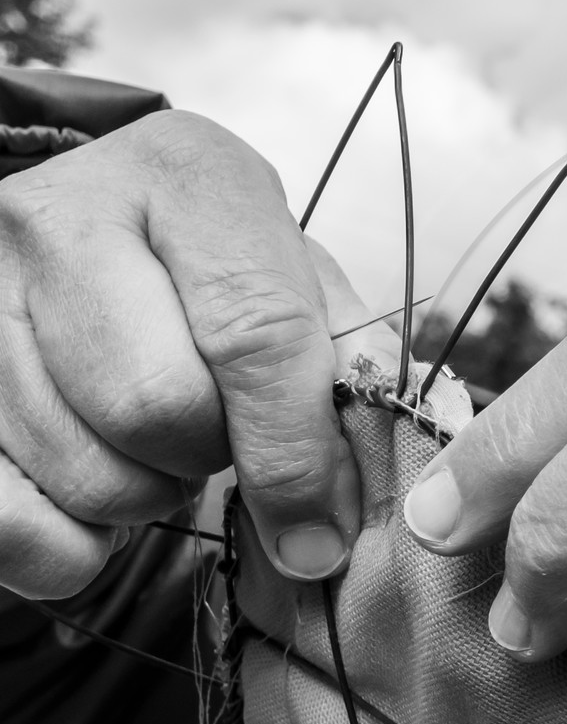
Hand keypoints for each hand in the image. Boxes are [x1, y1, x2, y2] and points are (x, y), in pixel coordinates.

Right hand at [0, 111, 381, 598]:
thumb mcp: (295, 278)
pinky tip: (94, 495)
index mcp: (185, 176)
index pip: (255, 333)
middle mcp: (58, 217)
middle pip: (157, 408)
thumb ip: (346, 359)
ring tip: (157, 446)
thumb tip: (373, 466)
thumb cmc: (214, 268)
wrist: (83, 228)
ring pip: (87, 473)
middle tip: (219, 440)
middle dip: (213, 459)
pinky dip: (70, 547)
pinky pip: (10, 525)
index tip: (322, 528)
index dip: (297, 453)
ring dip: (148, 496)